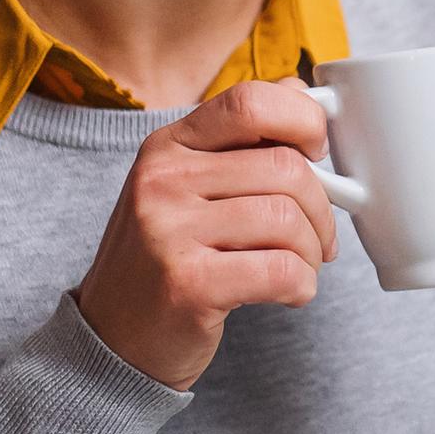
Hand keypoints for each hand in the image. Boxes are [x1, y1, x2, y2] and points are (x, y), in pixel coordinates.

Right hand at [72, 80, 339, 386]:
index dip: (303, 118)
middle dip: (322, 208)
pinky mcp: (188, 284)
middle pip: (284, 167)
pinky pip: (281, 270)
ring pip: (288, 219)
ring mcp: (170, 231)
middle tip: (320, 238)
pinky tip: (289, 293)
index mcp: (167, 146)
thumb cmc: (166, 259)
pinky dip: (302, 285)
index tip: (318, 150)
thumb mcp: (186, 188)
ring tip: (301, 268)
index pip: (249, 101)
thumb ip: (239, 144)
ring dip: (313, 252)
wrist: (112, 339)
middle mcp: (162, 180)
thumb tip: (304, 94)